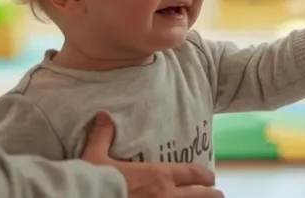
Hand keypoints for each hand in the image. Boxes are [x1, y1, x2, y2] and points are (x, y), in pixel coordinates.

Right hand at [80, 112, 222, 197]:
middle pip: (199, 195)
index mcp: (157, 176)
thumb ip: (103, 136)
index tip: (210, 178)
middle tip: (219, 194)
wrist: (85, 197)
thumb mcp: (95, 156)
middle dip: (211, 194)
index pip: (189, 174)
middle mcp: (166, 196)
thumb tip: (104, 116)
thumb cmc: (94, 182)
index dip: (202, 176)